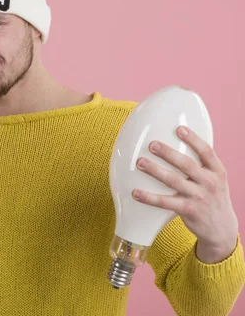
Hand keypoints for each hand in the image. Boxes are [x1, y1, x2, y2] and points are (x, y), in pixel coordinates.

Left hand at [132, 125, 238, 263]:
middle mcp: (210, 182)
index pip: (206, 151)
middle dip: (168, 153)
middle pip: (186, 164)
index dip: (193, 139)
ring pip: (174, 181)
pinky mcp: (189, 210)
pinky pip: (165, 202)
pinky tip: (136, 192)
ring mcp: (199, 197)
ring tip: (140, 162)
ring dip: (155, 170)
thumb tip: (178, 146)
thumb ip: (202, 166)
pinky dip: (149, 197)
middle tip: (152, 144)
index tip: (179, 129)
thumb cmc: (212, 198)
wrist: (221, 229)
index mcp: (217, 171)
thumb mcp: (215, 180)